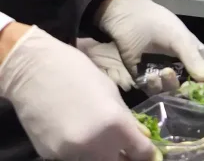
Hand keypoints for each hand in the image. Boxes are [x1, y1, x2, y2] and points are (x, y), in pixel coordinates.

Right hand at [0, 24, 154, 160]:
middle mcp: (94, 143)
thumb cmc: (78, 73)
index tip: (148, 152)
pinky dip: (81, 153)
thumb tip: (139, 137)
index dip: (147, 153)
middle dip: (125, 156)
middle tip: (125, 147)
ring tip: (101, 138)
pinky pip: (74, 159)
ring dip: (103, 155)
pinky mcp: (52, 155)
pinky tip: (78, 135)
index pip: (141, 152)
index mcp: (115, 124)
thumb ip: (126, 119)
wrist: (34, 71)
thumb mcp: (111, 92)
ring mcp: (70, 152)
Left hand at [98, 0, 203, 81]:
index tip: (202, 86)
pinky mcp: (143, 78)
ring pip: (170, 89)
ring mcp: (160, 72)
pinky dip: (154, 86)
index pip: (203, 72)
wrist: (129, 19)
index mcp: (192, 54)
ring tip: (164, 73)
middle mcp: (178, 65)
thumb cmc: (159, 24)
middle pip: (187, 85)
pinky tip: (152, 77)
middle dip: (185, 86)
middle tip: (182, 83)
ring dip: (169, 85)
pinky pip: (152, 90)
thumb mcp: (180, 39)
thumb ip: (193, 59)